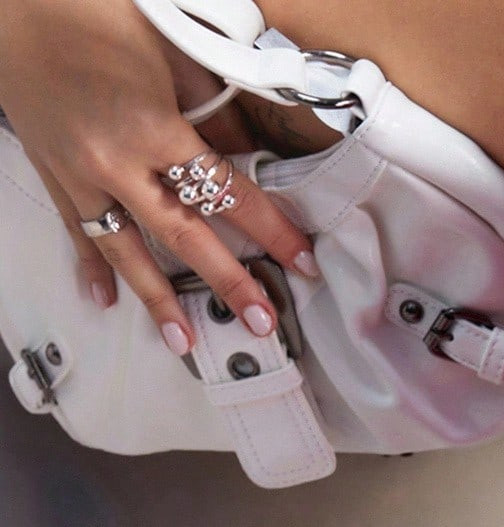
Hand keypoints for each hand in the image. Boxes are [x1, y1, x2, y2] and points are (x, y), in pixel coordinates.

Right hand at [0, 0, 316, 355]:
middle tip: (263, 322)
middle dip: (228, 283)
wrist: (12, 3)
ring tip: (186, 342)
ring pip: (127, 250)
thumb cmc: (94, 13)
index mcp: (154, 127)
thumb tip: (246, 151)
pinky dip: (92, 268)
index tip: (302, 261)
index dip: (271, 229)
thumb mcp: (168, 51)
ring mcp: (80, 175)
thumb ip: (211, 106)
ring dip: (158, 300)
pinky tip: (104, 301)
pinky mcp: (53, 175)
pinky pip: (77, 232)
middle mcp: (117, 162)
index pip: (227, 193)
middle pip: (185, 236)